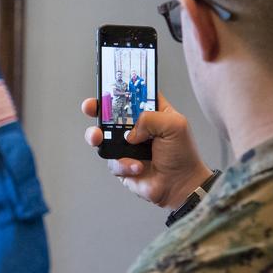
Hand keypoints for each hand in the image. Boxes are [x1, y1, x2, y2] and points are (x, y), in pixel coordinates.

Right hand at [82, 94, 213, 208]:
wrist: (180, 185)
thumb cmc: (182, 154)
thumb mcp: (175, 125)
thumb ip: (150, 118)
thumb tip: (130, 132)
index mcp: (150, 113)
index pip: (130, 96)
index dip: (118, 89)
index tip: (107, 87)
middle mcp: (135, 128)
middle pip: (109, 113)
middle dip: (96, 109)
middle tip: (90, 108)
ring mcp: (126, 147)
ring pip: (102, 138)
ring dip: (97, 136)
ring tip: (98, 137)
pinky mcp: (121, 165)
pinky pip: (112, 161)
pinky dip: (125, 164)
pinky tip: (139, 166)